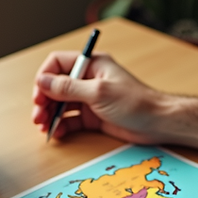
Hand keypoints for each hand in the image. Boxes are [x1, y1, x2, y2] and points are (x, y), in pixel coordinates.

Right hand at [32, 51, 169, 143]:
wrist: (158, 124)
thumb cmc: (136, 103)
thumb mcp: (99, 93)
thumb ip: (69, 88)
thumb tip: (43, 82)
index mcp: (92, 65)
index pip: (58, 63)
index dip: (45, 77)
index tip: (39, 94)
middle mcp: (88, 79)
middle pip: (56, 86)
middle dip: (45, 100)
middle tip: (39, 116)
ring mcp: (90, 99)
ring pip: (61, 104)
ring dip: (50, 115)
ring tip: (44, 127)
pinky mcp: (93, 117)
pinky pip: (71, 120)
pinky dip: (61, 126)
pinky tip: (56, 133)